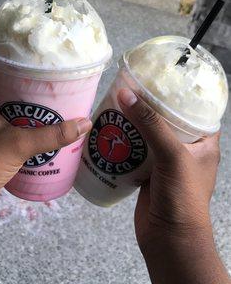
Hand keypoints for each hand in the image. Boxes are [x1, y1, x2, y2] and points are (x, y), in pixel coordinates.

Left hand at [0, 60, 91, 220]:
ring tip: (54, 98)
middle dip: (28, 79)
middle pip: (5, 82)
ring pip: (10, 103)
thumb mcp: (17, 145)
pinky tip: (45, 123)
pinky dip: (28, 119)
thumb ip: (50, 136)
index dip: (12, 55)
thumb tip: (84, 123)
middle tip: (53, 77)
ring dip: (30, 101)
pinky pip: (13, 121)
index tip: (36, 54)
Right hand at [118, 88, 229, 283]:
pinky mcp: (148, 171)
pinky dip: (125, 140)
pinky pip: (136, 149)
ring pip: (149, 133)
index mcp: (203, 141)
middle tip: (133, 87)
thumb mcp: (172, 154)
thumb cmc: (182, 196)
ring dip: (134, 122)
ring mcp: (166, 160)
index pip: (195, 108)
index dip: (181, 92)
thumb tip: (127, 93)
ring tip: (118, 102)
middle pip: (167, 119)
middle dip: (150, 105)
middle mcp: (186, 148)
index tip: (162, 76)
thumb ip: (151, 124)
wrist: (168, 238)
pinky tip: (111, 129)